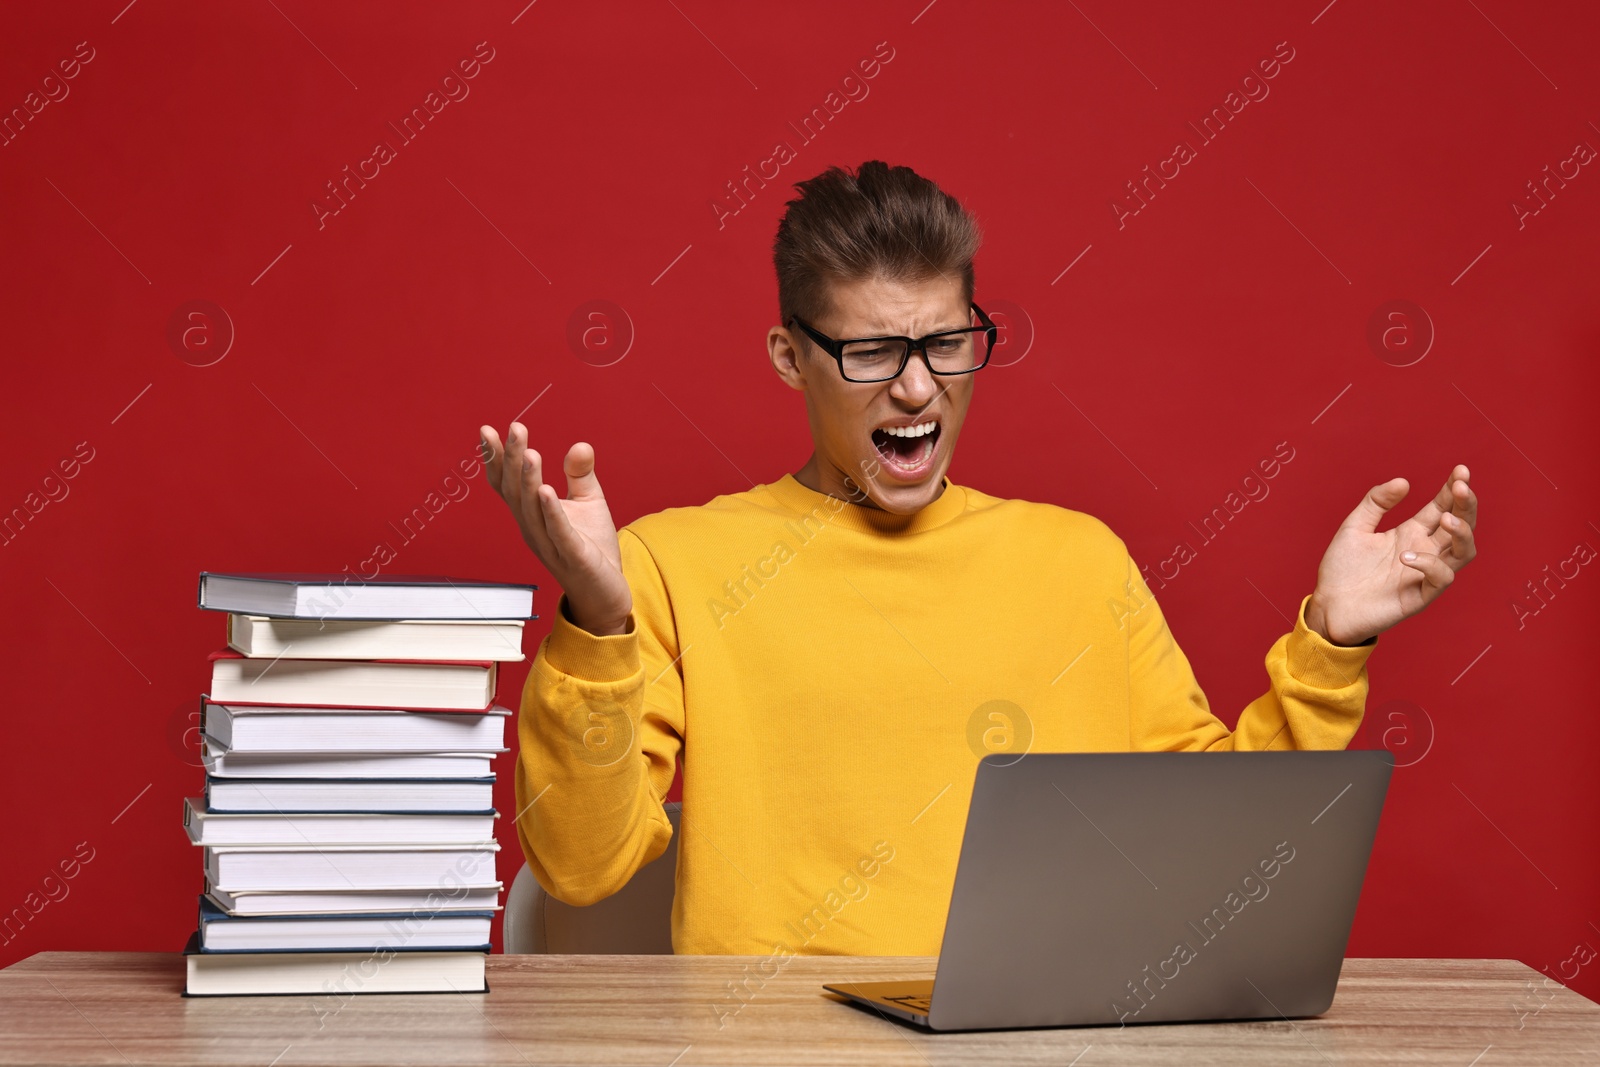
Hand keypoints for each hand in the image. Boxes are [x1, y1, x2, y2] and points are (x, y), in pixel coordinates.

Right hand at [479, 422, 631, 635]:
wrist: (606, 594)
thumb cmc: (592, 549)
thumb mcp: (587, 503)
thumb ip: (579, 474)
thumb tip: (580, 445)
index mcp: (531, 515)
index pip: (507, 484)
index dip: (497, 458)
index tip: (488, 430)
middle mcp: (532, 529)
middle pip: (516, 491)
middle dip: (514, 459)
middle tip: (515, 428)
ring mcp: (550, 545)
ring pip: (532, 510)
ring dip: (529, 480)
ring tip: (530, 452)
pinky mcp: (573, 557)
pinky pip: (558, 532)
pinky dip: (551, 511)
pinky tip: (547, 490)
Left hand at [1304, 464, 1477, 645]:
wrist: (1328, 606)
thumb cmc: (1342, 569)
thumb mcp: (1354, 527)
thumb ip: (1375, 502)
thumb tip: (1403, 481)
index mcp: (1411, 533)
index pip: (1442, 507)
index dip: (1453, 490)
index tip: (1460, 470)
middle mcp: (1424, 550)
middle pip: (1460, 526)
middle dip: (1466, 505)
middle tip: (1460, 486)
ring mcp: (1424, 574)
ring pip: (1464, 552)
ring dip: (1462, 533)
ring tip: (1445, 518)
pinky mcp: (1419, 596)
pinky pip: (1441, 579)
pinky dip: (1430, 565)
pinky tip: (1407, 556)